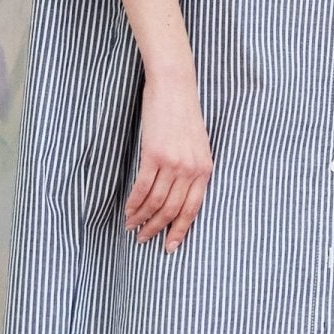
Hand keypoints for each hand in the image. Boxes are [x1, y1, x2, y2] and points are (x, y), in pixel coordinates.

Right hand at [124, 77, 212, 252]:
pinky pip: (143, 187)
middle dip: (157, 228)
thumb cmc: (183, 115)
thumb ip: (191, 170)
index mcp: (205, 169)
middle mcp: (191, 170)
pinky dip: (134, 203)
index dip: (180, 230)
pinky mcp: (154, 154)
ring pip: (156, 202)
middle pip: (172, 210)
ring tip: (132, 227)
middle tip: (144, 239)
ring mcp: (173, 163)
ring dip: (142, 218)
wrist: (175, 87)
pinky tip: (128, 211)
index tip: (169, 247)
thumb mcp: (196, 146)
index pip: (193, 209)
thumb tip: (177, 195)